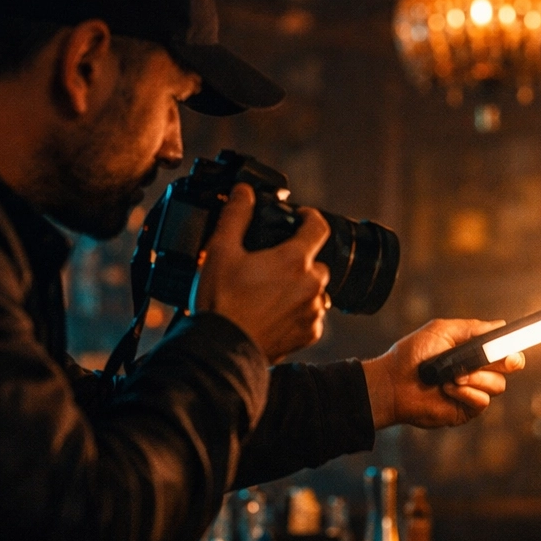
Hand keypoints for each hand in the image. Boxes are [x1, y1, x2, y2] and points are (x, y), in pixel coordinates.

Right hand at [196, 184, 330, 361]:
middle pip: (316, 262)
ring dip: (301, 287)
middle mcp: (312, 285)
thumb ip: (236, 215)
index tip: (300, 217)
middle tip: (273, 265)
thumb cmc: (222, 301)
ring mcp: (313, 311)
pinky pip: (313, 316)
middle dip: (299, 260)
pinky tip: (275, 313)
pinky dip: (300, 312)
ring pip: (316, 290)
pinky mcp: (310, 334)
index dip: (309, 217)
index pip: (318, 226)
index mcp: (295, 260)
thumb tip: (244, 192)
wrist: (223, 349)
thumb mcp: (221, 251)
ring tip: (271, 292)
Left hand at [361, 319, 524, 428]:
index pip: (505, 348)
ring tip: (453, 376)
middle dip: (508, 361)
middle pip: (511, 366)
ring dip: (477, 378)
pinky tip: (448, 389)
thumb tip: (500, 326)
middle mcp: (479, 370)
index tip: (515, 344)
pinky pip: (482, 401)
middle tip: (498, 359)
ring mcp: (474, 391)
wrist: (394, 382)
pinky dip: (467, 393)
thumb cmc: (413, 355)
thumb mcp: (442, 331)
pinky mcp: (467, 409)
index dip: (514, 346)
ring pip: (498, 385)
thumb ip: (472, 328)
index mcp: (475, 351)